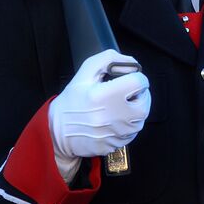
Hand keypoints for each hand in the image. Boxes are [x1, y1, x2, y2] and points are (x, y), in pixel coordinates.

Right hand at [50, 50, 150, 165]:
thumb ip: (109, 59)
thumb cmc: (72, 100)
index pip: (139, 82)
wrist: (58, 131)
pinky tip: (113, 120)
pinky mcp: (117, 145)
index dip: (136, 77)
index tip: (128, 79)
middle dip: (139, 94)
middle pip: (145, 101)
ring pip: (141, 119)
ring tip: (117, 107)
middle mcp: (114, 116)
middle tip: (126, 93)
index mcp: (105, 96)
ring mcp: (116, 133)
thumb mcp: (85, 72)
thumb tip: (131, 62)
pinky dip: (127, 125)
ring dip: (134, 110)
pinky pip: (132, 132)